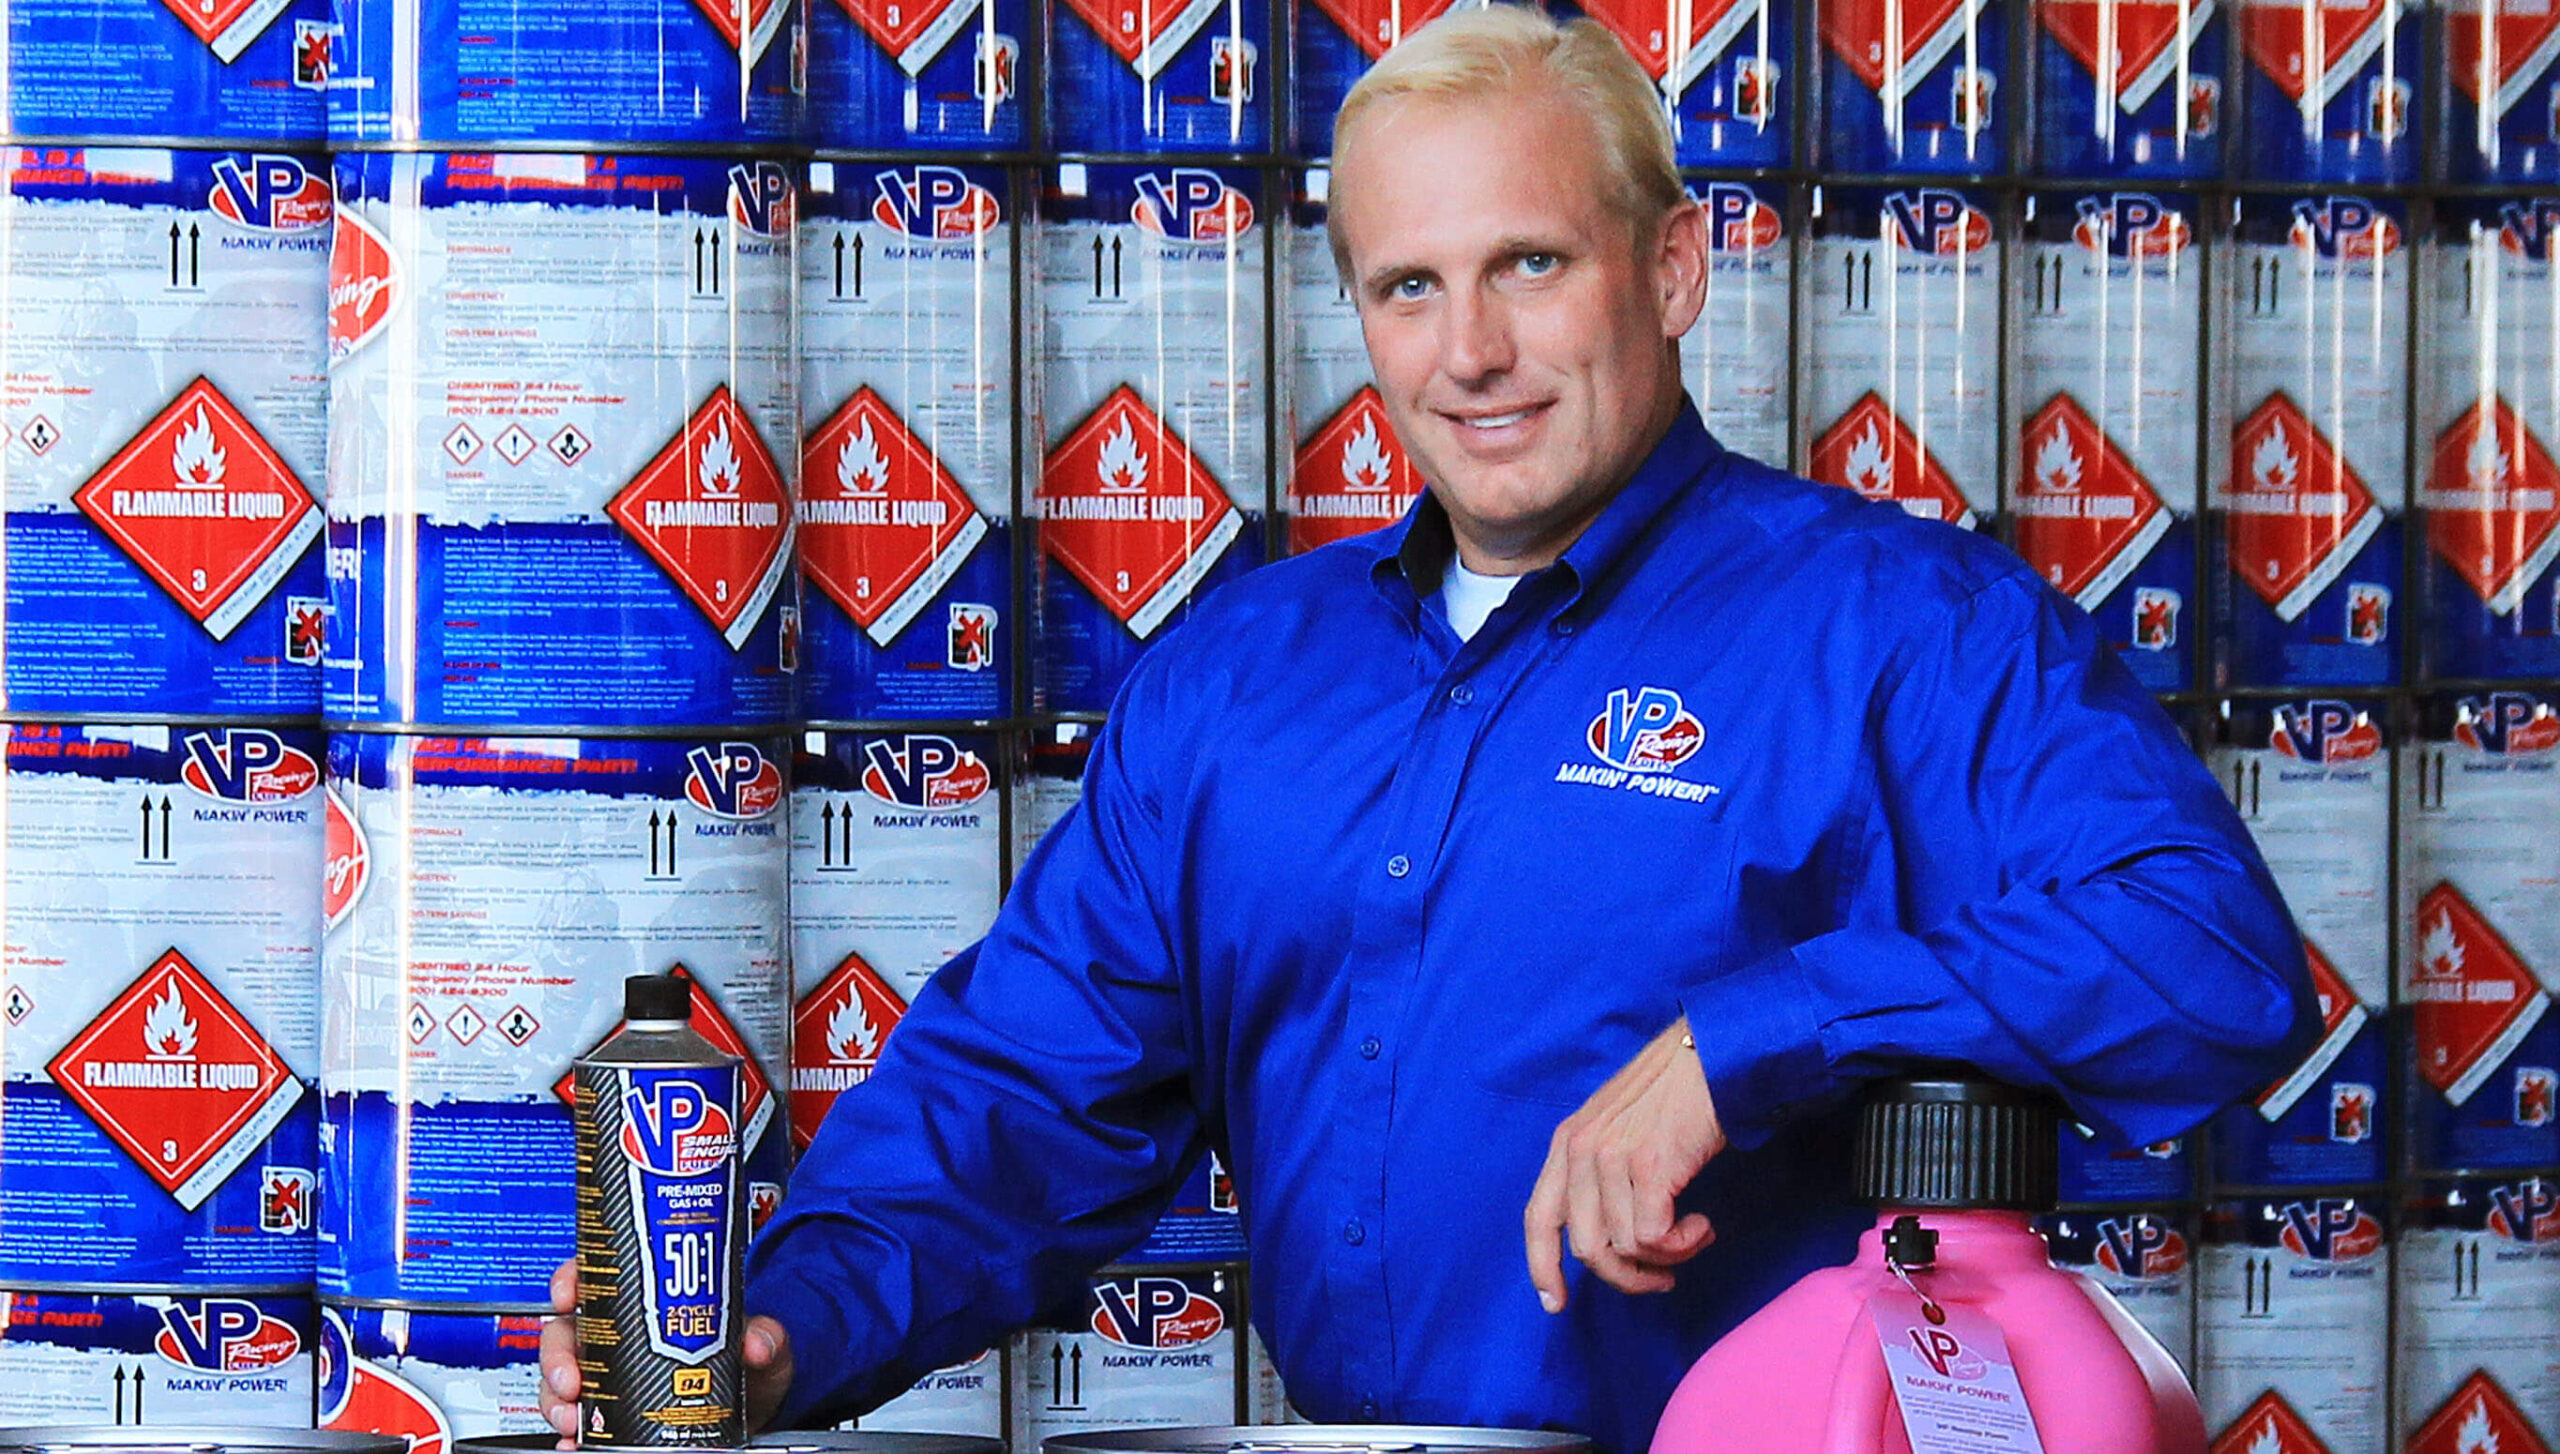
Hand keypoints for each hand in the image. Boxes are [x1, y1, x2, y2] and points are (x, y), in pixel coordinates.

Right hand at [540, 1258, 797, 1440]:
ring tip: (574, 1420)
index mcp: (644, 1299)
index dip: (570, 1279)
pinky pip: (579, 1419)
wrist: (753, 1404)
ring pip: (562, 1378)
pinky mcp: (611, 1411)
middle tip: (571, 1380)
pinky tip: (575, 1441)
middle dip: (558, 1357)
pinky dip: (572, 1433)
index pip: (595, 1275)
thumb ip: (766, 1336)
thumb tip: (758, 1344)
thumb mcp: (760, 1339)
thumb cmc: (747, 1357)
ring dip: (558, 1400)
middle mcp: (618, 1333)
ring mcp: (610, 1373)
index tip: (567, 1293)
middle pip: (566, 1332)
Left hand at [1523, 1016, 1725, 1311]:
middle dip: (1626, 1277)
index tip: (1555, 1303)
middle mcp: (1581, 1150)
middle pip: (1587, 1249)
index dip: (1542, 1266)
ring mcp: (1613, 1157)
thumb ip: (1601, 1172)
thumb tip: (1609, 1239)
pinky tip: (1703, 1225)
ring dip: (1666, 1257)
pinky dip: (1684, 1244)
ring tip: (1693, 1236)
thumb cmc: (1675, 1094)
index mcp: (1567, 1142)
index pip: (1539, 1217)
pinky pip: (1655, 1237)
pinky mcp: (1651, 1165)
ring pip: (1625, 1248)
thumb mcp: (1617, 1126)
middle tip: (1661, 1278)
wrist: (1714, 1055)